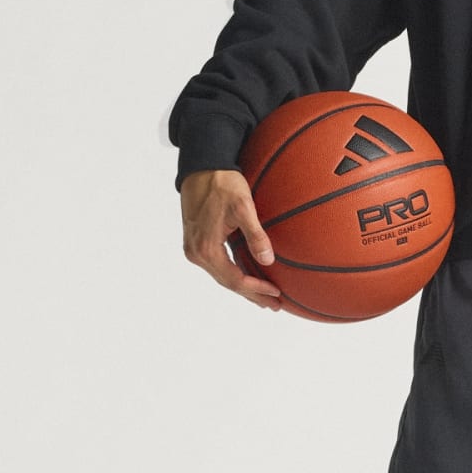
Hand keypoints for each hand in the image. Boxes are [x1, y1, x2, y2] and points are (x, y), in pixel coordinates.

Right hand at [180, 168, 284, 309]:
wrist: (202, 167)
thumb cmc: (223, 183)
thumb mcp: (244, 207)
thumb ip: (255, 235)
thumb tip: (268, 261)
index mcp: (206, 248)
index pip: (234, 280)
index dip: (256, 290)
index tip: (277, 295)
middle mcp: (196, 252)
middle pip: (227, 283)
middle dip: (252, 294)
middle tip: (275, 305)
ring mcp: (194, 248)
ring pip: (222, 275)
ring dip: (243, 286)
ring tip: (264, 297)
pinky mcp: (196, 241)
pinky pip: (217, 265)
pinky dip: (234, 274)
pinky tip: (247, 276)